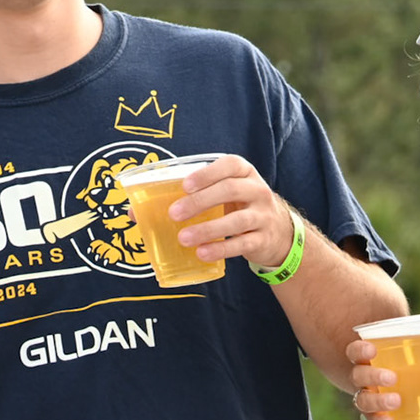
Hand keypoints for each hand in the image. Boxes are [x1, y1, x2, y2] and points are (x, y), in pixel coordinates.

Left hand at [168, 154, 294, 269]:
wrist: (278, 232)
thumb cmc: (240, 206)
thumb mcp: (227, 192)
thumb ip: (197, 193)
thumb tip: (142, 209)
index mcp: (245, 172)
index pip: (230, 165)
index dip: (207, 174)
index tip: (185, 186)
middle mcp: (257, 190)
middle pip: (230, 190)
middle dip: (199, 202)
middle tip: (174, 214)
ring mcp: (263, 215)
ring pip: (237, 220)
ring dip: (207, 229)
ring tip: (183, 238)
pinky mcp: (263, 240)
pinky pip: (242, 244)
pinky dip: (220, 249)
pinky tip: (202, 253)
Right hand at [347, 338, 400, 419]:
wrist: (403, 405)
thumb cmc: (407, 375)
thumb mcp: (417, 365)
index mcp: (370, 361)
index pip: (356, 352)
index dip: (360, 350)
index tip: (373, 350)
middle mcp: (363, 380)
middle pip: (357, 375)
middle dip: (372, 375)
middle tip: (392, 377)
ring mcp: (367, 399)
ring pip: (362, 400)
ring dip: (378, 400)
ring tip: (397, 401)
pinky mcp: (374, 417)